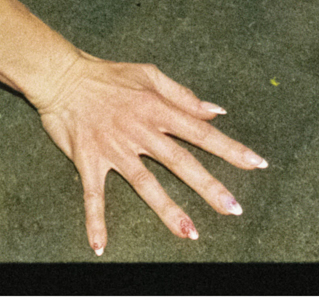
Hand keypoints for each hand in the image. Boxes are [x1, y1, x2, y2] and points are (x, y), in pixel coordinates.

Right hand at [31, 55, 265, 254]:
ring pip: (146, 183)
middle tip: (233, 209)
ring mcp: (115, 148)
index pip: (201, 131)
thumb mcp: (149, 74)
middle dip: (209, 186)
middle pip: (181, 161)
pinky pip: (93, 195)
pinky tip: (100, 245)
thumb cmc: (107, 74)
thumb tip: (215, 109)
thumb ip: (183, 94)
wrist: (62, 75)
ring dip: (168, 210)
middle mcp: (141, 131)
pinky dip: (95, 220)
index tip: (256, 164)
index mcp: (158, 109)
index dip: (230, 148)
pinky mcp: (89, 160)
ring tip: (190, 233)